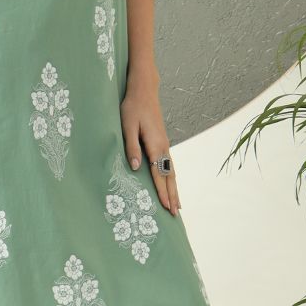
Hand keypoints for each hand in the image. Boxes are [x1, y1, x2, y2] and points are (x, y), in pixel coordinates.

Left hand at [120, 76, 178, 216]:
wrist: (144, 90)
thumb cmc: (132, 107)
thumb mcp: (127, 125)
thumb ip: (131, 147)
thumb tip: (136, 167)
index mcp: (155, 145)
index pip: (159, 174)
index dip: (162, 192)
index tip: (166, 207)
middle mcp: (163, 147)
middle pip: (170, 176)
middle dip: (172, 196)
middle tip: (175, 214)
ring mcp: (165, 145)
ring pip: (172, 172)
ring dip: (174, 189)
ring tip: (177, 206)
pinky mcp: (162, 142)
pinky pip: (169, 165)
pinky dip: (172, 178)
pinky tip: (171, 184)